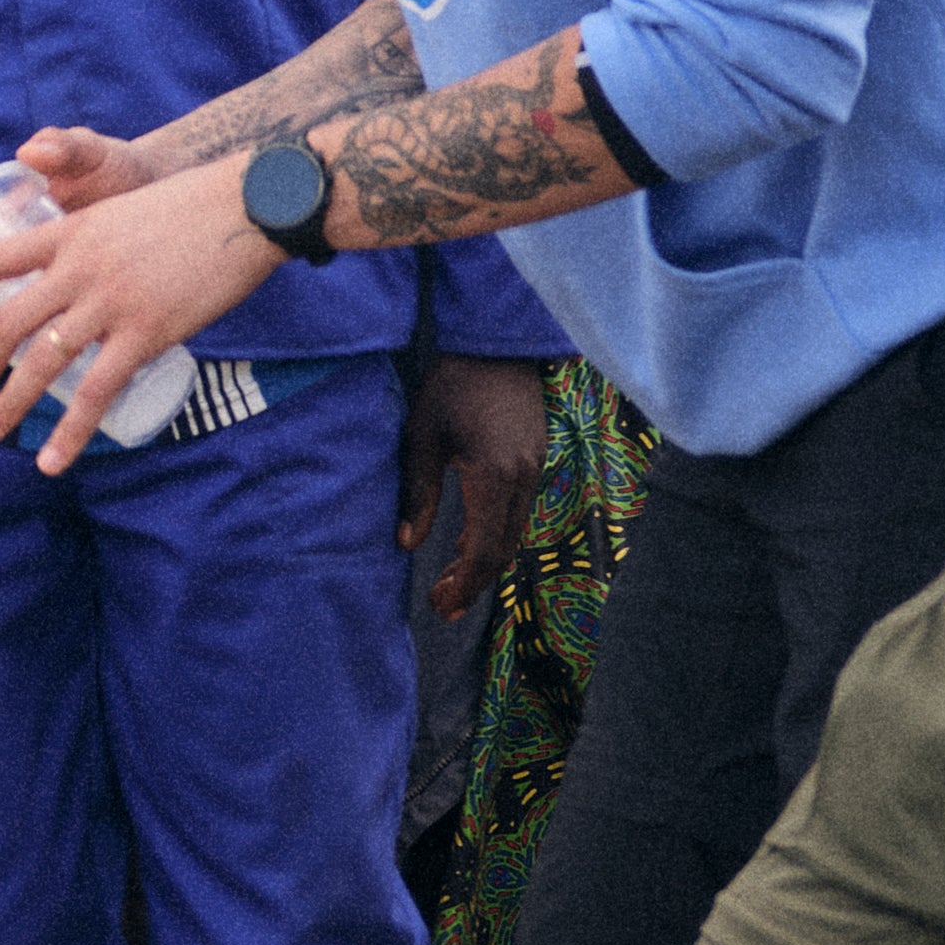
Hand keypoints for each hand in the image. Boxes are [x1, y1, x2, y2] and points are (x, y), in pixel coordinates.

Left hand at [0, 151, 274, 468]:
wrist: (246, 206)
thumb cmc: (189, 209)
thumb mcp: (120, 210)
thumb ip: (89, 242)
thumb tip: (70, 276)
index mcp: (68, 233)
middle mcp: (79, 267)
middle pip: (4, 322)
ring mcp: (111, 301)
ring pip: (40, 362)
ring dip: (8, 404)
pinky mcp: (146, 332)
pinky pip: (95, 392)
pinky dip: (68, 432)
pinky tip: (52, 460)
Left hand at [404, 352, 555, 618]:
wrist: (493, 340)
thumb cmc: (450, 383)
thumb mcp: (422, 436)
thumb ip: (418, 492)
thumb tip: (407, 543)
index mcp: (495, 474)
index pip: (484, 549)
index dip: (464, 583)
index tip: (441, 603)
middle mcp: (525, 476)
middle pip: (505, 548)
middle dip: (475, 581)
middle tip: (444, 604)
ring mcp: (536, 466)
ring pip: (515, 531)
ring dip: (486, 558)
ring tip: (453, 579)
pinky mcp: (537, 457)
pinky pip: (519, 509)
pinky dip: (496, 531)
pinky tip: (468, 539)